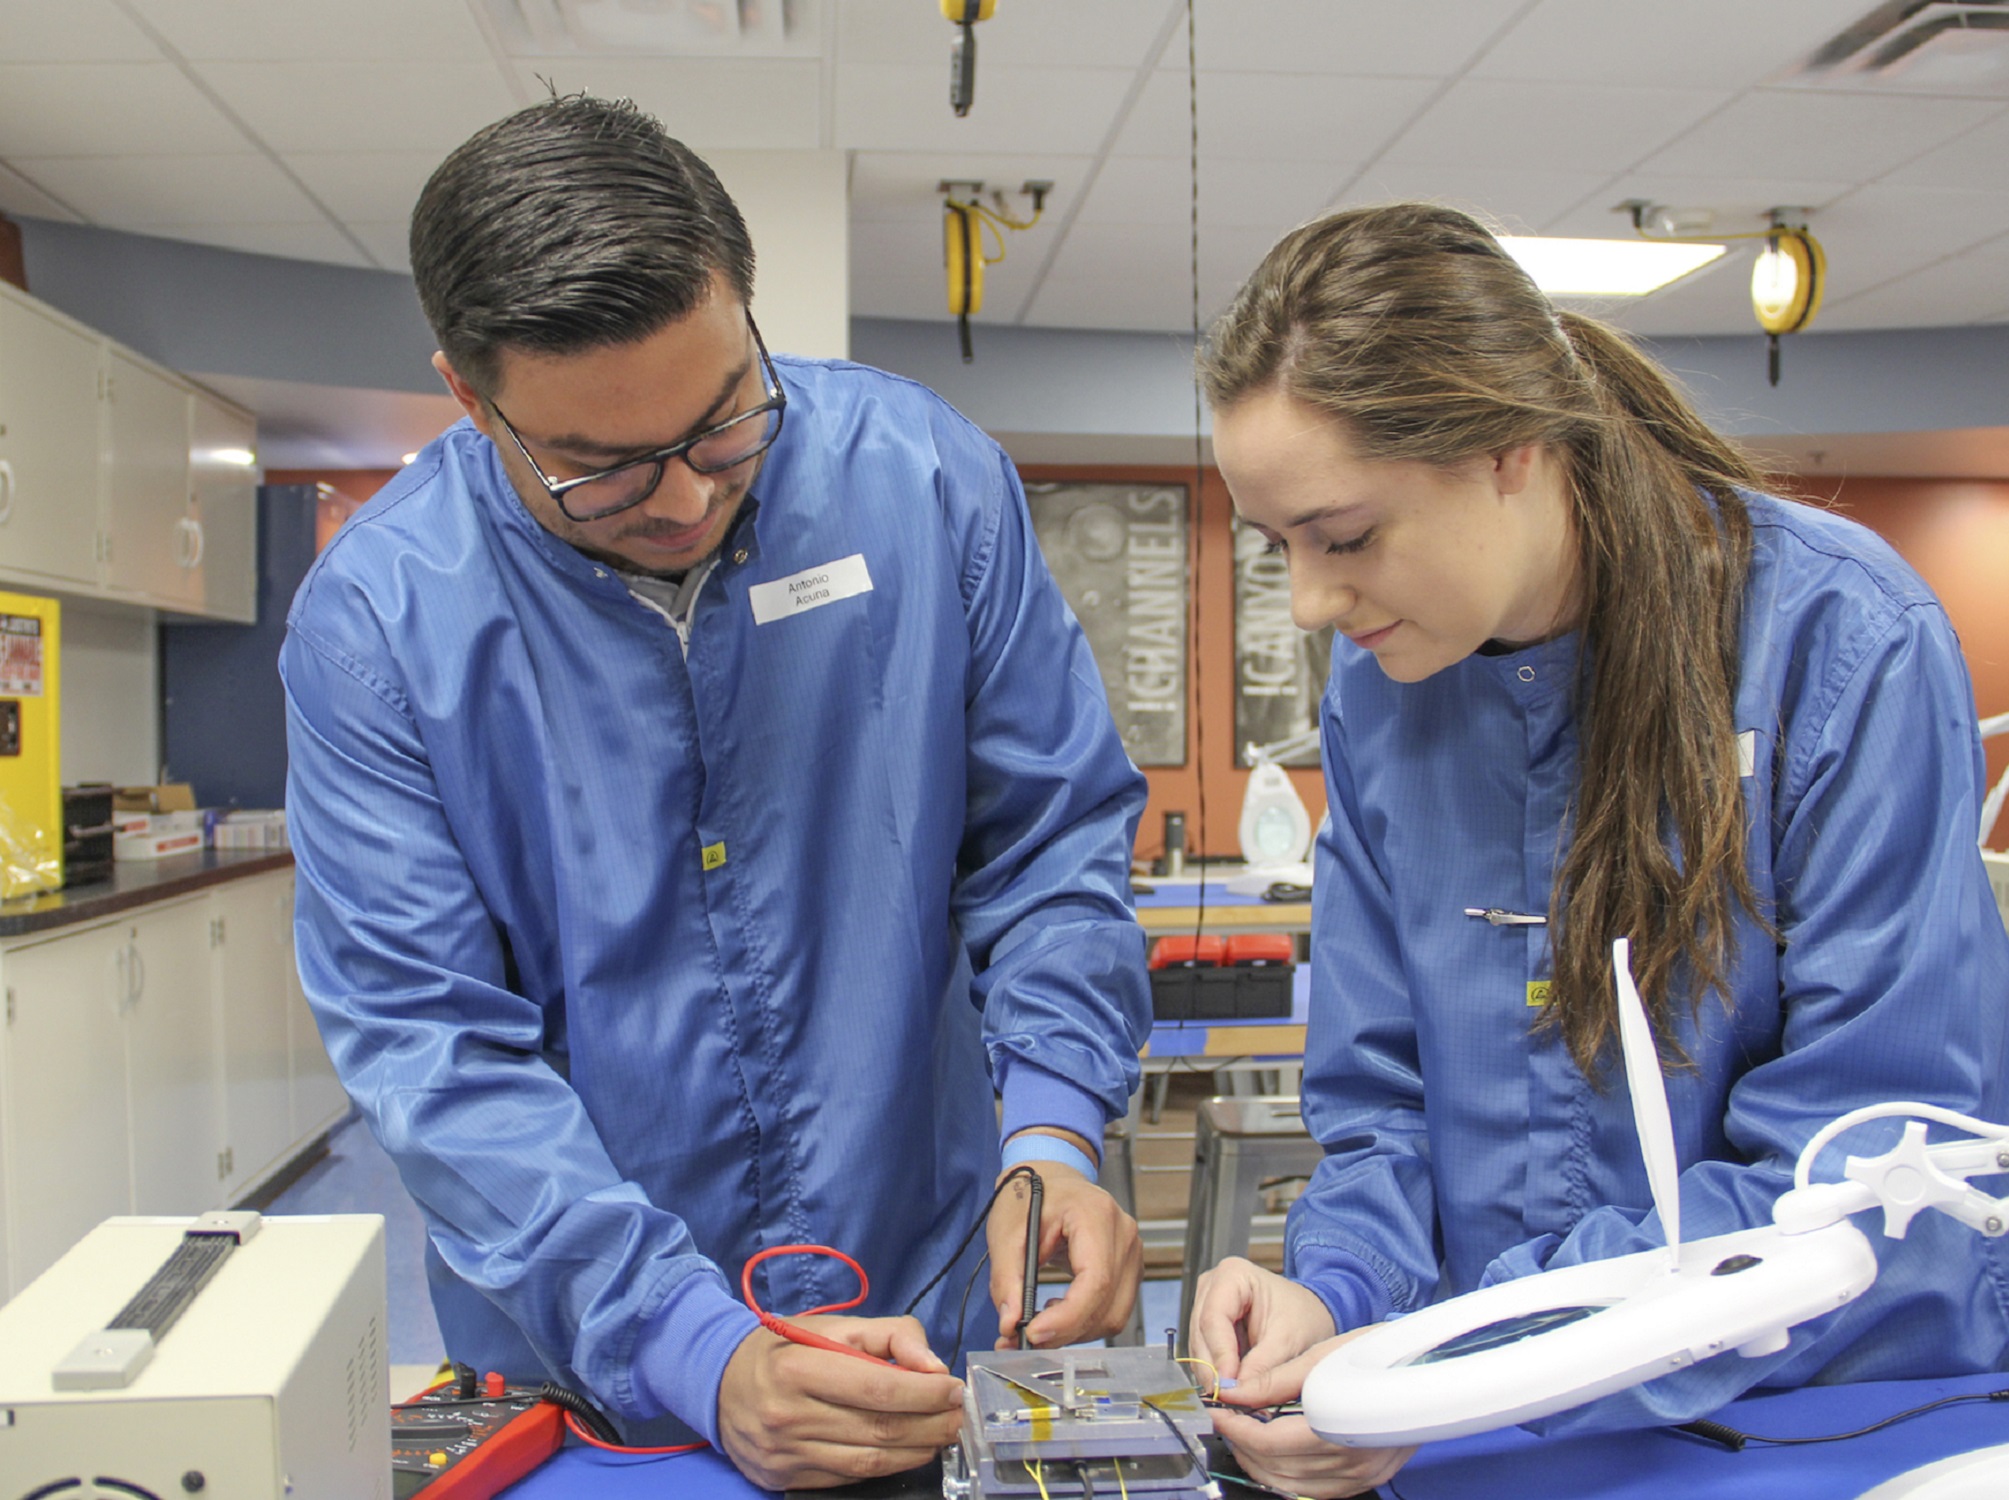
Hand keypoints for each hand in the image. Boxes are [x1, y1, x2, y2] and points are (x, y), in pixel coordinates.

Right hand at [716, 1315, 964, 1488]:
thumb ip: (889, 1336)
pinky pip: (850, 1478)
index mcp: (799, 1369)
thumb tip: (933, 1366)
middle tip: (958, 1416)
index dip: (924, 1393)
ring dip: (917, 1451)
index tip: (954, 1389)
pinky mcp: (788, 1479)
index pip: (877, 1388)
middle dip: (930, 1424)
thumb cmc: (785, 1349)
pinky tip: (908, 1450)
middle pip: (879, 1429)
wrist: (719, 1385)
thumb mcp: (832, 1326)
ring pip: (870, 1462)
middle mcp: (790, 1416)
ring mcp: (787, 1454)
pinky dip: (887, 1466)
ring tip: (942, 1434)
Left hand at [987, 1154, 1141, 1347]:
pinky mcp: (1129, 1268)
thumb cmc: (1030, 1195)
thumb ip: (1006, 1279)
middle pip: (1107, 1305)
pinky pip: (1113, 1310)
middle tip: (1023, 1337)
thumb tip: (1010, 1324)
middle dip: (1065, 1331)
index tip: (1032, 1333)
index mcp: (1096, 1215)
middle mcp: (1124, 1234)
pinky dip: (1084, 1323)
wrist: (1050, 1177)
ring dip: (1074, 1332)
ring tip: (1037, 1324)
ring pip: (1113, 1315)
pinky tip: (1057, 1313)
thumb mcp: (1006, 1232)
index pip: (1095, 1281)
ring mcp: (1132, 1252)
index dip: (1067, 1317)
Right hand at [1188, 1255, 1335, 1389]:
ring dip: (1212, 1374)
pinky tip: (1230, 1389)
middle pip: (1201, 1333)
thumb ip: (1262, 1367)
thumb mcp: (1289, 1342)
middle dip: (1213, 1369)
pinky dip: (1216, 1373)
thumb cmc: (1304, 1317)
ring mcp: (1206, 1305)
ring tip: (1230, 1398)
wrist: (1310, 1314)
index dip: (1219, 1354)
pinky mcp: (1208, 1326)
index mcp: (1232, 1275)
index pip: (1214, 1318)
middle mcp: (1212, 1286)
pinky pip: (1204, 1353)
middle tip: (1225, 1399)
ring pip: (1199, 1346)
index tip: (1226, 1385)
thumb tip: (1234, 1391)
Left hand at [1210, 1330, 1414, 1498]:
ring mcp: (1362, 1476)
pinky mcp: (1367, 1479)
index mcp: (1341, 1428)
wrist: (1429, 1365)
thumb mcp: (1322, 1355)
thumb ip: (1274, 1380)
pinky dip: (1287, 1475)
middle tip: (1226, 1420)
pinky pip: (1314, 1489)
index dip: (1236, 1428)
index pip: (1270, 1442)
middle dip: (1243, 1444)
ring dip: (1261, 1462)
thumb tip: (1232, 1392)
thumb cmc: (1380, 1353)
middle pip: (1278, 1468)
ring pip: (1292, 1485)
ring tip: (1244, 1433)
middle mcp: (1353, 1463)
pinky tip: (1274, 1454)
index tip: (1217, 1411)